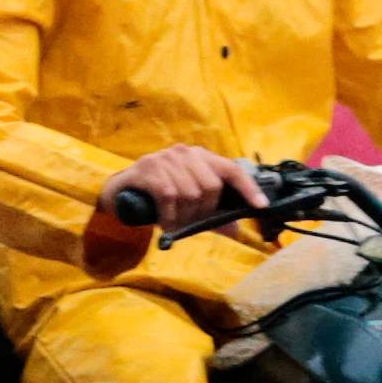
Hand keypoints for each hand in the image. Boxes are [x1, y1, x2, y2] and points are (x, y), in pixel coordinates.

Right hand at [99, 145, 264, 234]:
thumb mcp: (187, 204)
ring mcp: (165, 158)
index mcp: (201, 157)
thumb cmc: (158, 198)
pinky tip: (164, 223)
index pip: (232, 170)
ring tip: (174, 222)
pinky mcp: (148, 168)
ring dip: (183, 216)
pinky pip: (168, 195)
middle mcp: (185, 153)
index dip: (248, 188)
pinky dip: (169, 215)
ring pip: (190, 193)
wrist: (120, 193)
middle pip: (210, 187)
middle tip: (189, 222)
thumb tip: (235, 230)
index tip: (261, 206)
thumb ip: (211, 215)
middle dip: (202, 211)